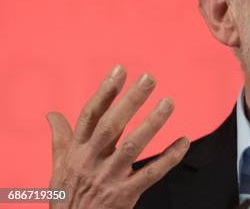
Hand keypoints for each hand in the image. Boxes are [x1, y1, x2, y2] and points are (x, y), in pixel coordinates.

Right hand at [46, 65, 188, 208]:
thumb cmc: (67, 196)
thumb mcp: (58, 167)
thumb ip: (60, 138)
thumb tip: (51, 114)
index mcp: (76, 151)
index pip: (90, 115)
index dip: (105, 91)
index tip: (120, 69)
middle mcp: (91, 161)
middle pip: (111, 126)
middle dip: (130, 100)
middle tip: (149, 78)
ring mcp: (109, 178)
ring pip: (133, 147)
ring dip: (152, 123)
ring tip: (169, 102)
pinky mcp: (125, 195)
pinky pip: (151, 174)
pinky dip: (169, 158)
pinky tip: (183, 142)